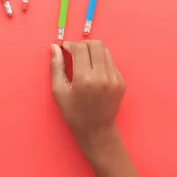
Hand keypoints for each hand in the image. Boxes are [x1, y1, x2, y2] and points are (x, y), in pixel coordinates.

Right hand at [50, 40, 125, 160]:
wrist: (97, 131)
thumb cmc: (74, 114)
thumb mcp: (59, 92)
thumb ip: (56, 67)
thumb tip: (54, 47)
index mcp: (85, 79)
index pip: (80, 48)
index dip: (70, 45)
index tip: (64, 48)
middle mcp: (102, 76)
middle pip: (95, 44)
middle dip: (82, 45)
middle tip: (74, 53)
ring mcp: (115, 79)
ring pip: (105, 51)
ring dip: (92, 52)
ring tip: (83, 62)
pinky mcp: (121, 82)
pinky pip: (111, 63)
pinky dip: (100, 62)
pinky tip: (93, 74)